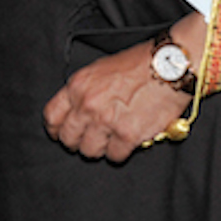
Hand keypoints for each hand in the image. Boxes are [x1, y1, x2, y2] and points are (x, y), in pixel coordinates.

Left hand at [42, 13, 205, 162]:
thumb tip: (77, 109)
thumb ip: (84, 91)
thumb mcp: (99, 70)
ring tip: (109, 140)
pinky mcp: (127, 135)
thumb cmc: (137, 64)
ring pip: (89, 151)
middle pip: (69, 138)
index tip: (61, 133)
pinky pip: (114, 156)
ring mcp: (106, 121)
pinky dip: (119, 152)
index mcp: (78, 86)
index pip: (52, 116)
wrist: (167, 67)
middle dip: (77, 142)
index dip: (56, 129)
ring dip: (99, 149)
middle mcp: (87, 105)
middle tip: (88, 141)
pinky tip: (125, 142)